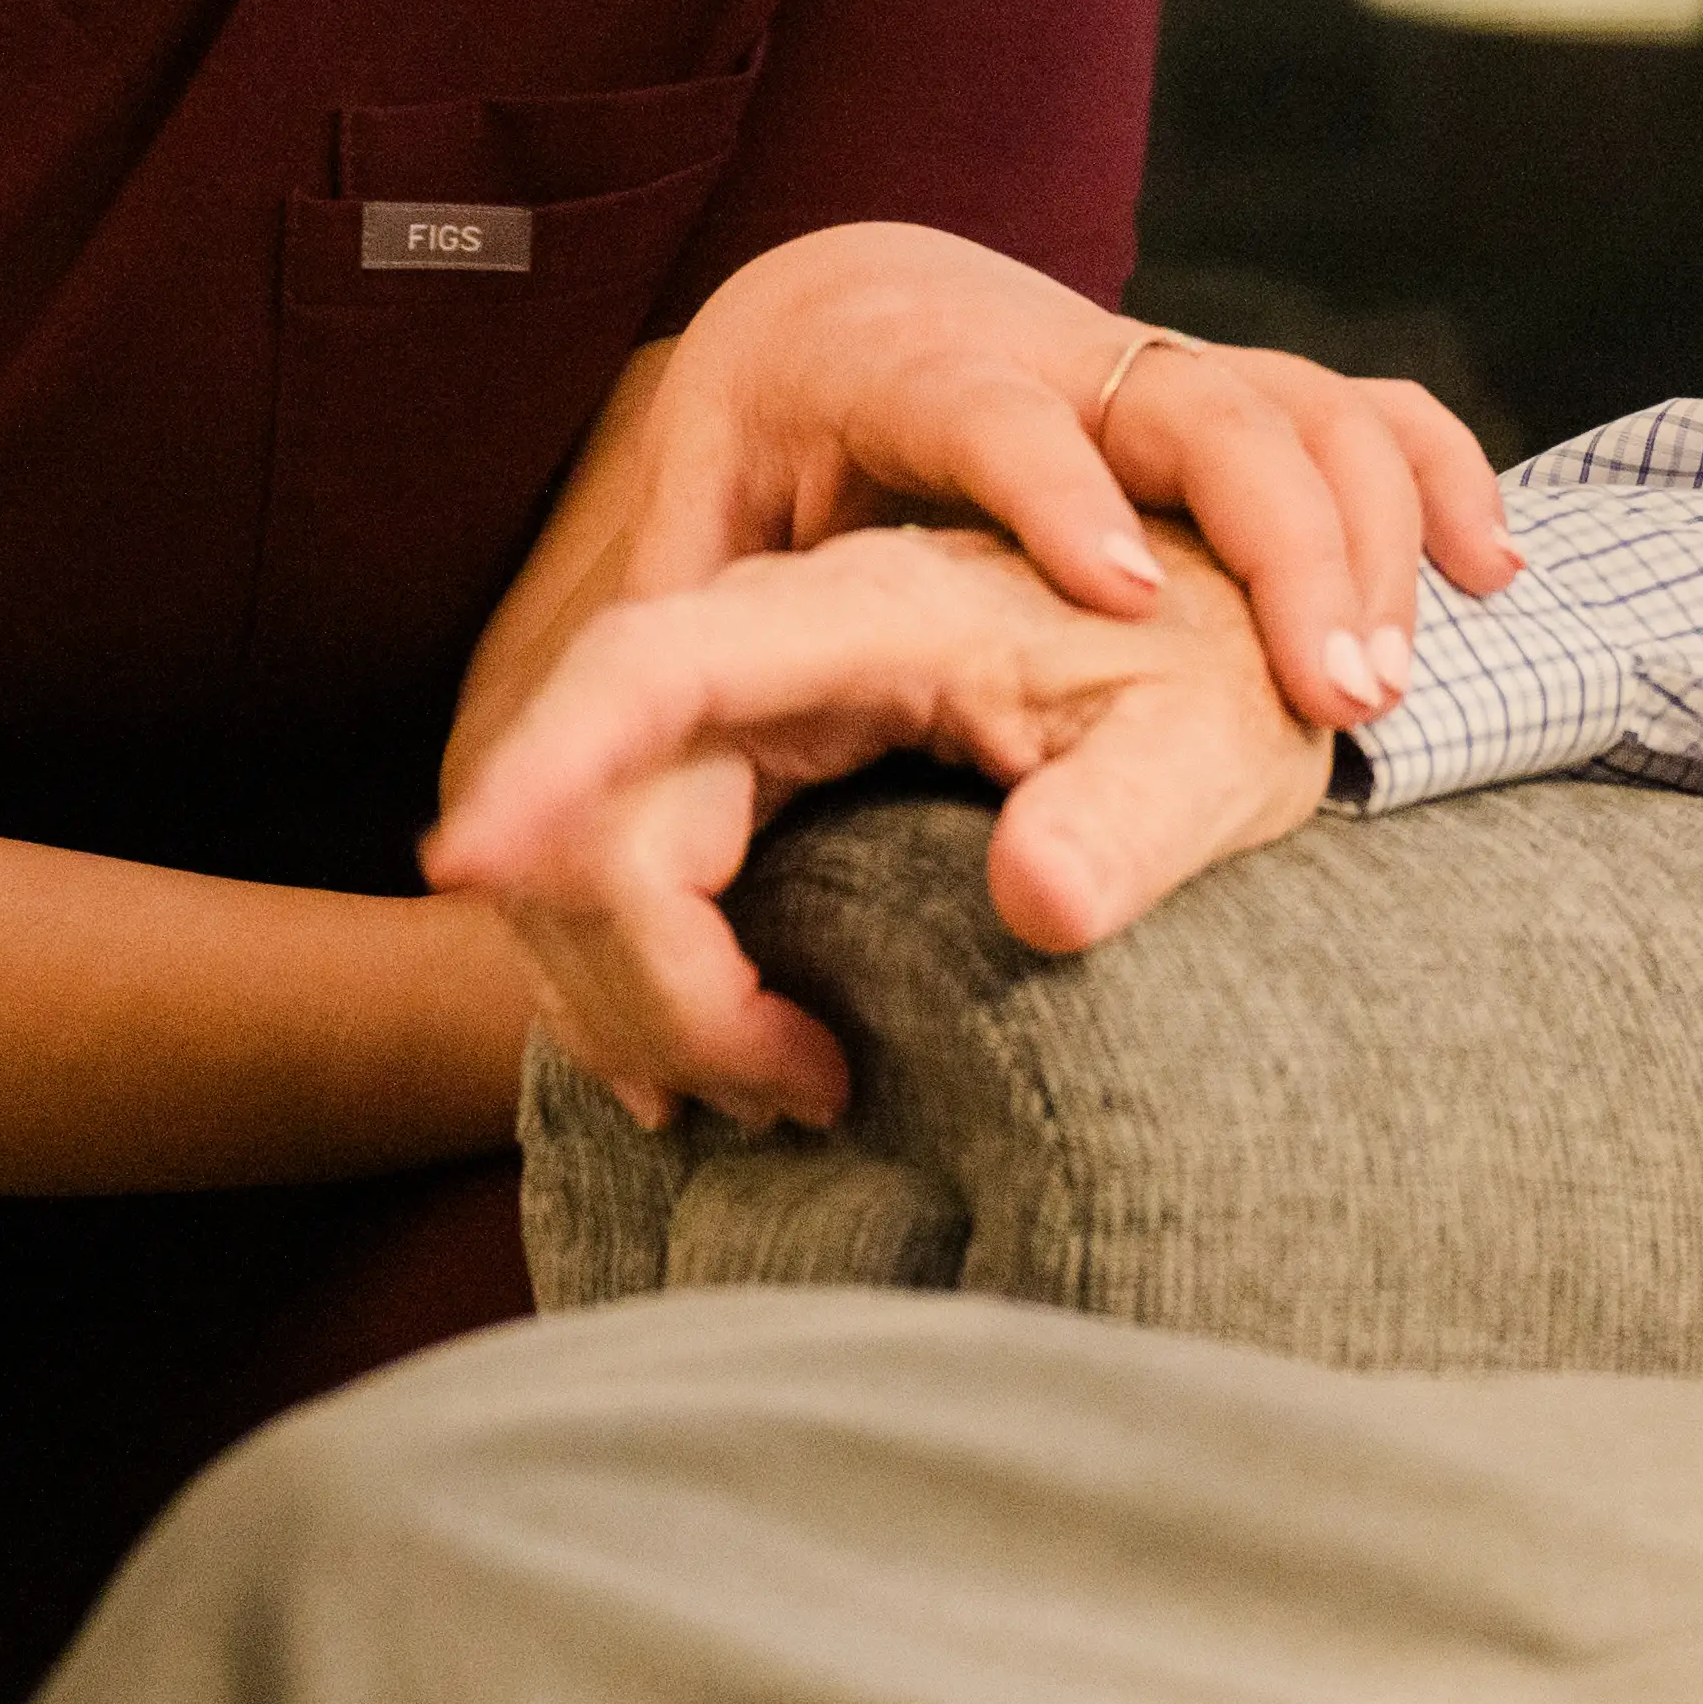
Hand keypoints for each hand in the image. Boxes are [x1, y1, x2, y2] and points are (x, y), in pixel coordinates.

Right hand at [429, 523, 1325, 1130]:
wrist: (1240, 643)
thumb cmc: (1229, 685)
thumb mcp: (1216, 752)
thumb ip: (1135, 820)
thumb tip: (1043, 903)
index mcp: (866, 611)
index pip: (654, 664)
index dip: (545, 761)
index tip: (462, 862)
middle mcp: (775, 645)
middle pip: (598, 800)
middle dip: (643, 975)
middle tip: (788, 1092)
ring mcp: (750, 703)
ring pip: (590, 851)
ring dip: (636, 994)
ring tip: (780, 1092)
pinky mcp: (752, 764)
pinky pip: (628, 871)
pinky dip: (640, 983)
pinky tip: (714, 1072)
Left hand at [441, 225, 1511, 820]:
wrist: (849, 288)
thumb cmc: (761, 439)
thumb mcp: (685, 517)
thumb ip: (651, 639)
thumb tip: (544, 828)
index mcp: (907, 364)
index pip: (994, 419)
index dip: (1060, 502)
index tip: (1125, 607)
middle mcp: (1062, 349)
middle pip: (1204, 408)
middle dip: (1281, 545)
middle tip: (1337, 704)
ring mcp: (1168, 368)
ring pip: (1309, 403)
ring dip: (1372, 538)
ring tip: (1395, 692)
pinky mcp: (1238, 398)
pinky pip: (1375, 408)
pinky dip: (1441, 479)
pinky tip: (1496, 576)